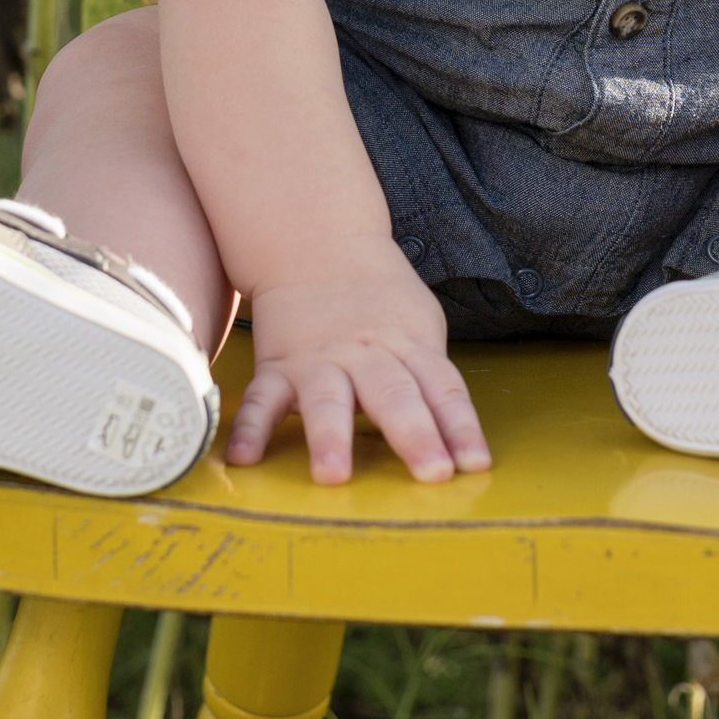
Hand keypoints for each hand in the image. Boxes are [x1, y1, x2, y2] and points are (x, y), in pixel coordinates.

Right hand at [225, 251, 492, 487]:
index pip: (442, 388)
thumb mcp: (419, 324)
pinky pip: (261, 399)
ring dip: (330, 436)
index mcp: (409, 344)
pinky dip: (249, 427)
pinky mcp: (279, 367)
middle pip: (395, 395)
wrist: (318, 243)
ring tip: (333, 476)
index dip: (460, 427)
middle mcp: (366, 356)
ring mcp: (320, 362)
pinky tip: (243, 458)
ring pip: (327, 399)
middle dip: (415, 436)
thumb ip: (431, 376)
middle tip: (432, 473)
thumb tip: (457, 437)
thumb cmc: (380, 300)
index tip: (475, 464)